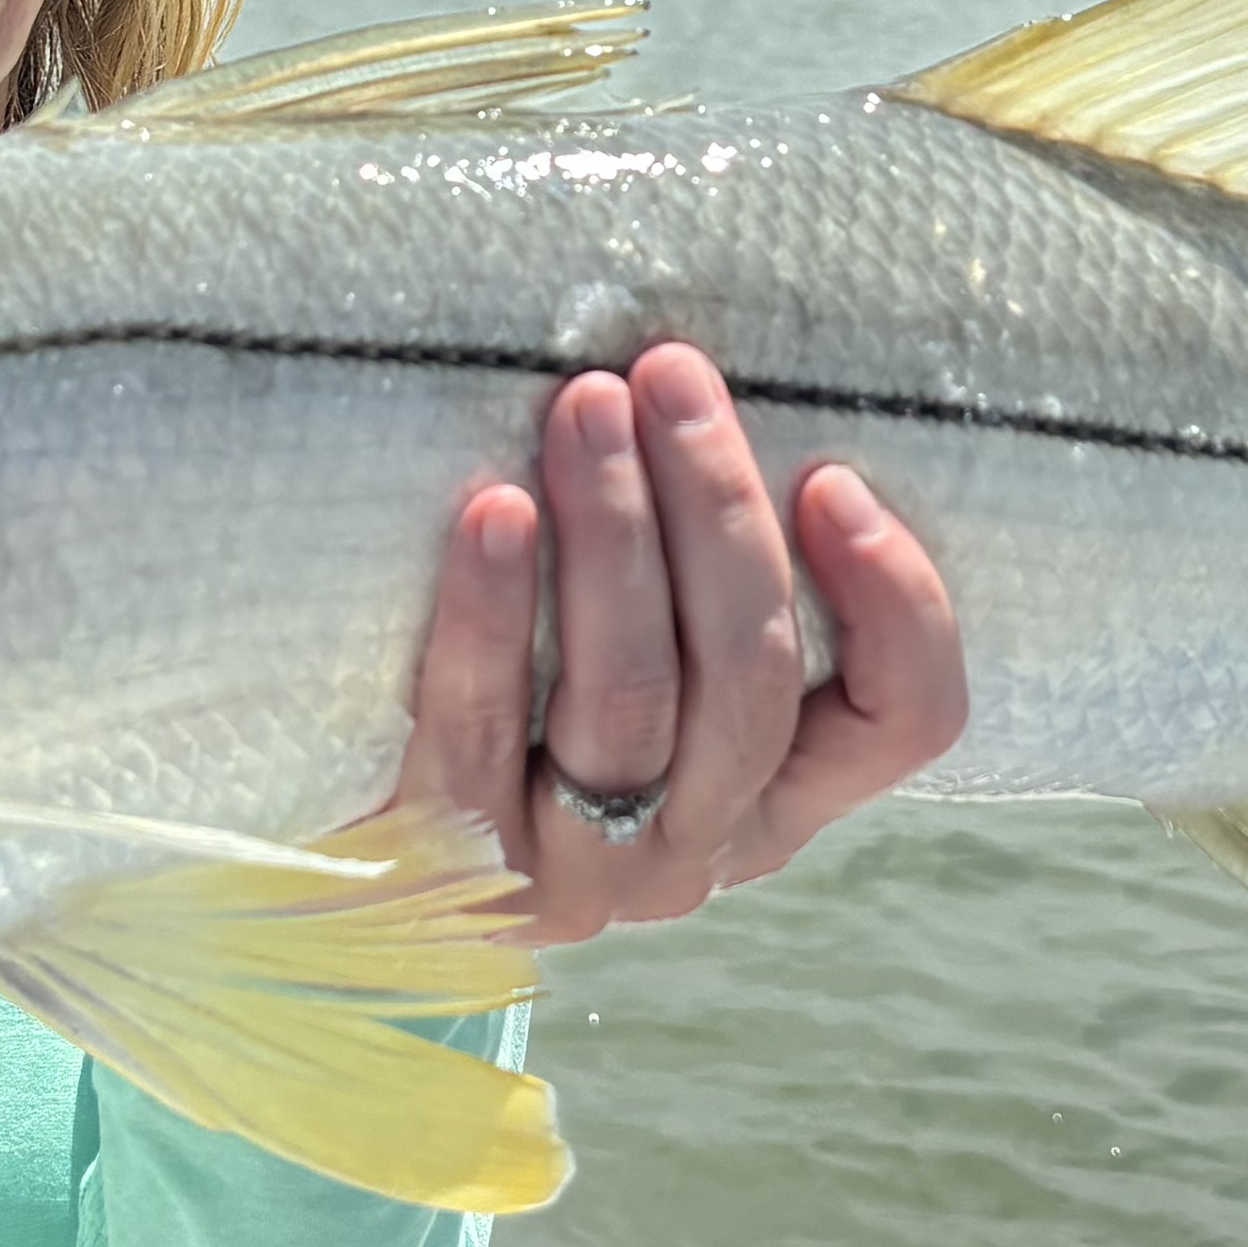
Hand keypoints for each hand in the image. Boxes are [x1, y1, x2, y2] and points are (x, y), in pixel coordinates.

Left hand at [394, 345, 968, 946]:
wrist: (343, 856)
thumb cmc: (524, 694)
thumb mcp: (648, 649)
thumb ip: (699, 569)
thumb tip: (703, 388)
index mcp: (778, 793)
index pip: (904, 720)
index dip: (896, 605)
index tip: (831, 479)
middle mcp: (698, 847)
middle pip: (751, 681)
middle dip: (717, 510)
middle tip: (669, 375)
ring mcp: (578, 870)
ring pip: (630, 700)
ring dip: (614, 534)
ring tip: (584, 410)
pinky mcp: (456, 863)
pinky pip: (481, 727)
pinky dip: (493, 612)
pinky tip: (492, 514)